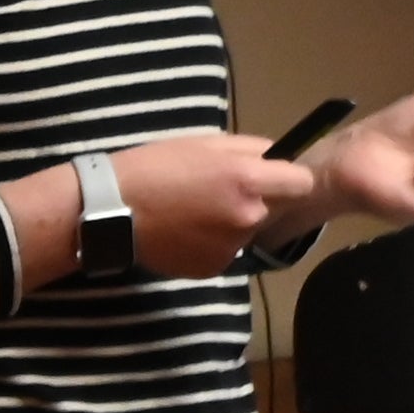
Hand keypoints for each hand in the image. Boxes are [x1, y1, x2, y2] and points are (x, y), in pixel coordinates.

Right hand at [108, 132, 322, 279]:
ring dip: (236, 222)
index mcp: (249, 181)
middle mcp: (247, 218)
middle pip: (277, 208)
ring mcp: (231, 248)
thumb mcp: (207, 142)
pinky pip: (227, 252)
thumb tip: (277, 156)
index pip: (303, 184)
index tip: (278, 176)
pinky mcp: (212, 270)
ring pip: (250, 231)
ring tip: (198, 211)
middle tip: (224, 191)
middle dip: (262, 199)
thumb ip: (251, 149)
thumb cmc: (157, 166)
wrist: (111, 210)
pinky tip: (188, 231)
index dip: (291, 178)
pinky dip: (215, 243)